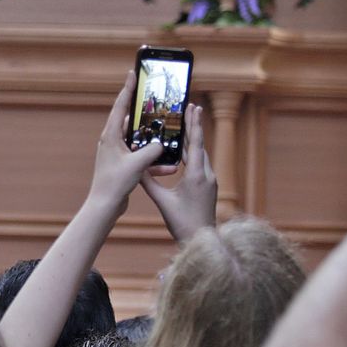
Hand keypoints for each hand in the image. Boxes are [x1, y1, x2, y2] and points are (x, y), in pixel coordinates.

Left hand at [88, 73, 167, 217]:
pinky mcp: (124, 165)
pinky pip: (142, 158)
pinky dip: (153, 161)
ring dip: (153, 141)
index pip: (120, 106)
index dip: (128, 89)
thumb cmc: (114, 183)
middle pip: (131, 120)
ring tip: (168, 135)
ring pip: (139, 140)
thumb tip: (162, 144)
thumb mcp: (137, 164)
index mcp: (110, 136)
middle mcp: (112, 141)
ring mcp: (118, 153)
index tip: (133, 73)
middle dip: (145, 113)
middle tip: (156, 100)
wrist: (104, 205)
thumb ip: (152, 150)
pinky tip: (168, 166)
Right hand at [139, 104, 216, 241]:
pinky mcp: (210, 187)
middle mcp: (206, 175)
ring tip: (187, 125)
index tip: (194, 107)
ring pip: (202, 154)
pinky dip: (194, 153)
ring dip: (195, 139)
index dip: (194, 123)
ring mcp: (210, 181)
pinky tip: (187, 152)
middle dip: (194, 126)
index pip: (195, 143)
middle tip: (191, 108)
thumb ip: (149, 183)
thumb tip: (136, 168)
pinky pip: (202, 164)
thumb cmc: (182, 222)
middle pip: (200, 144)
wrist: (202, 239)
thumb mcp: (162, 201)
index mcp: (196, 175)